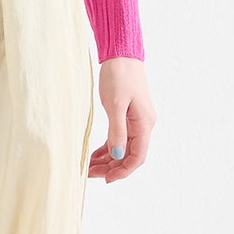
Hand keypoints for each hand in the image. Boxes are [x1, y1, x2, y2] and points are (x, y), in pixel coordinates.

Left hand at [87, 57, 154, 181]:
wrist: (121, 54)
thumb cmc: (119, 76)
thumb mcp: (115, 104)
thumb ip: (117, 131)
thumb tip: (116, 154)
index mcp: (144, 124)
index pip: (137, 157)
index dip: (123, 171)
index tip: (105, 179)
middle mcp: (143, 125)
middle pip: (130, 155)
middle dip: (111, 167)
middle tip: (90, 173)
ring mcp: (136, 120)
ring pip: (123, 148)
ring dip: (108, 159)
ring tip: (89, 166)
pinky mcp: (127, 115)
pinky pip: (119, 137)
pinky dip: (107, 147)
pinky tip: (94, 154)